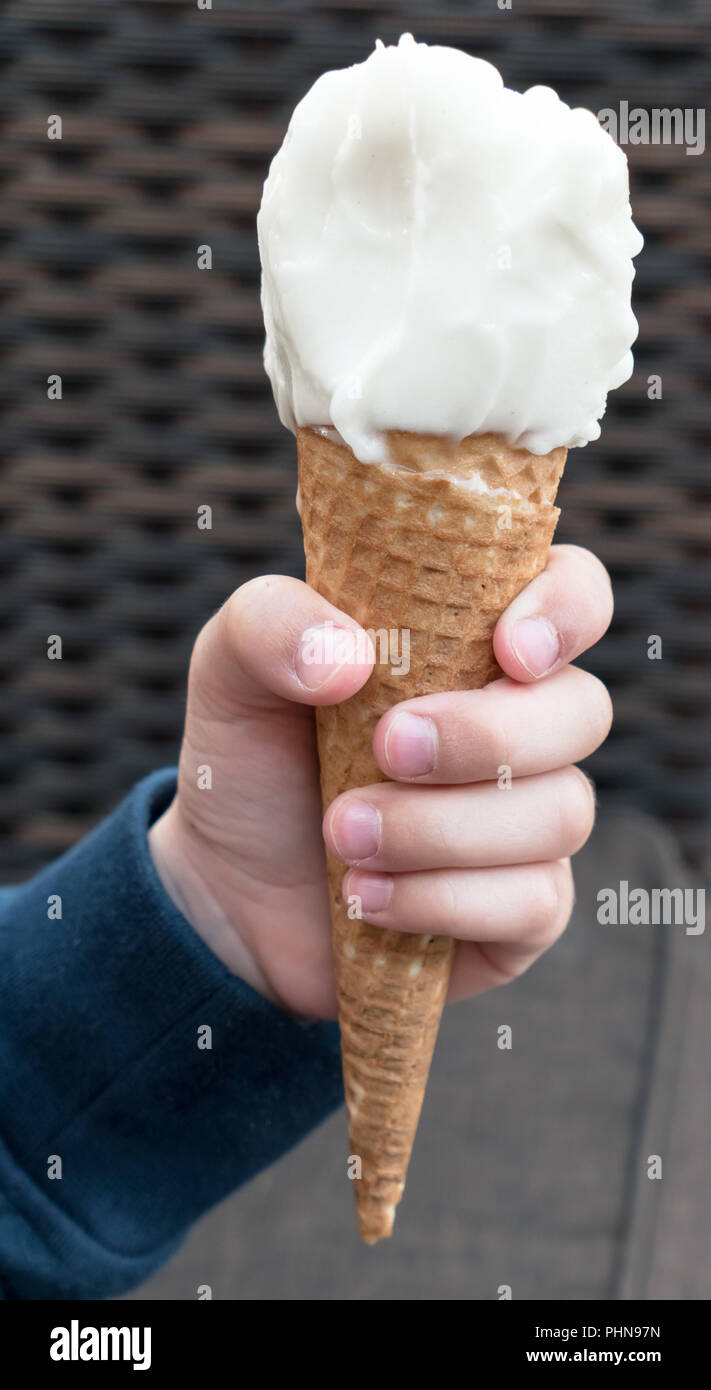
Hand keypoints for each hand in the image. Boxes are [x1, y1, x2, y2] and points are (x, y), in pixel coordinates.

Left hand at [149, 546, 612, 1018]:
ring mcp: (530, 820)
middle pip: (581, 711)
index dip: (566, 611)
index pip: (573, 595)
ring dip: (439, 828)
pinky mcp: (523, 909)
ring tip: (341, 835)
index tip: (506, 649)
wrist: (228, 893)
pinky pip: (534, 901)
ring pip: (558, 812)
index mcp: (472, 643)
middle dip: (485, 735)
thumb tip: (350, 656)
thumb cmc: (255, 763)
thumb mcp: (230, 674)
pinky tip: (364, 897)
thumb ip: (269, 625)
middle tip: (384, 747)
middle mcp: (521, 725)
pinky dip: (440, 899)